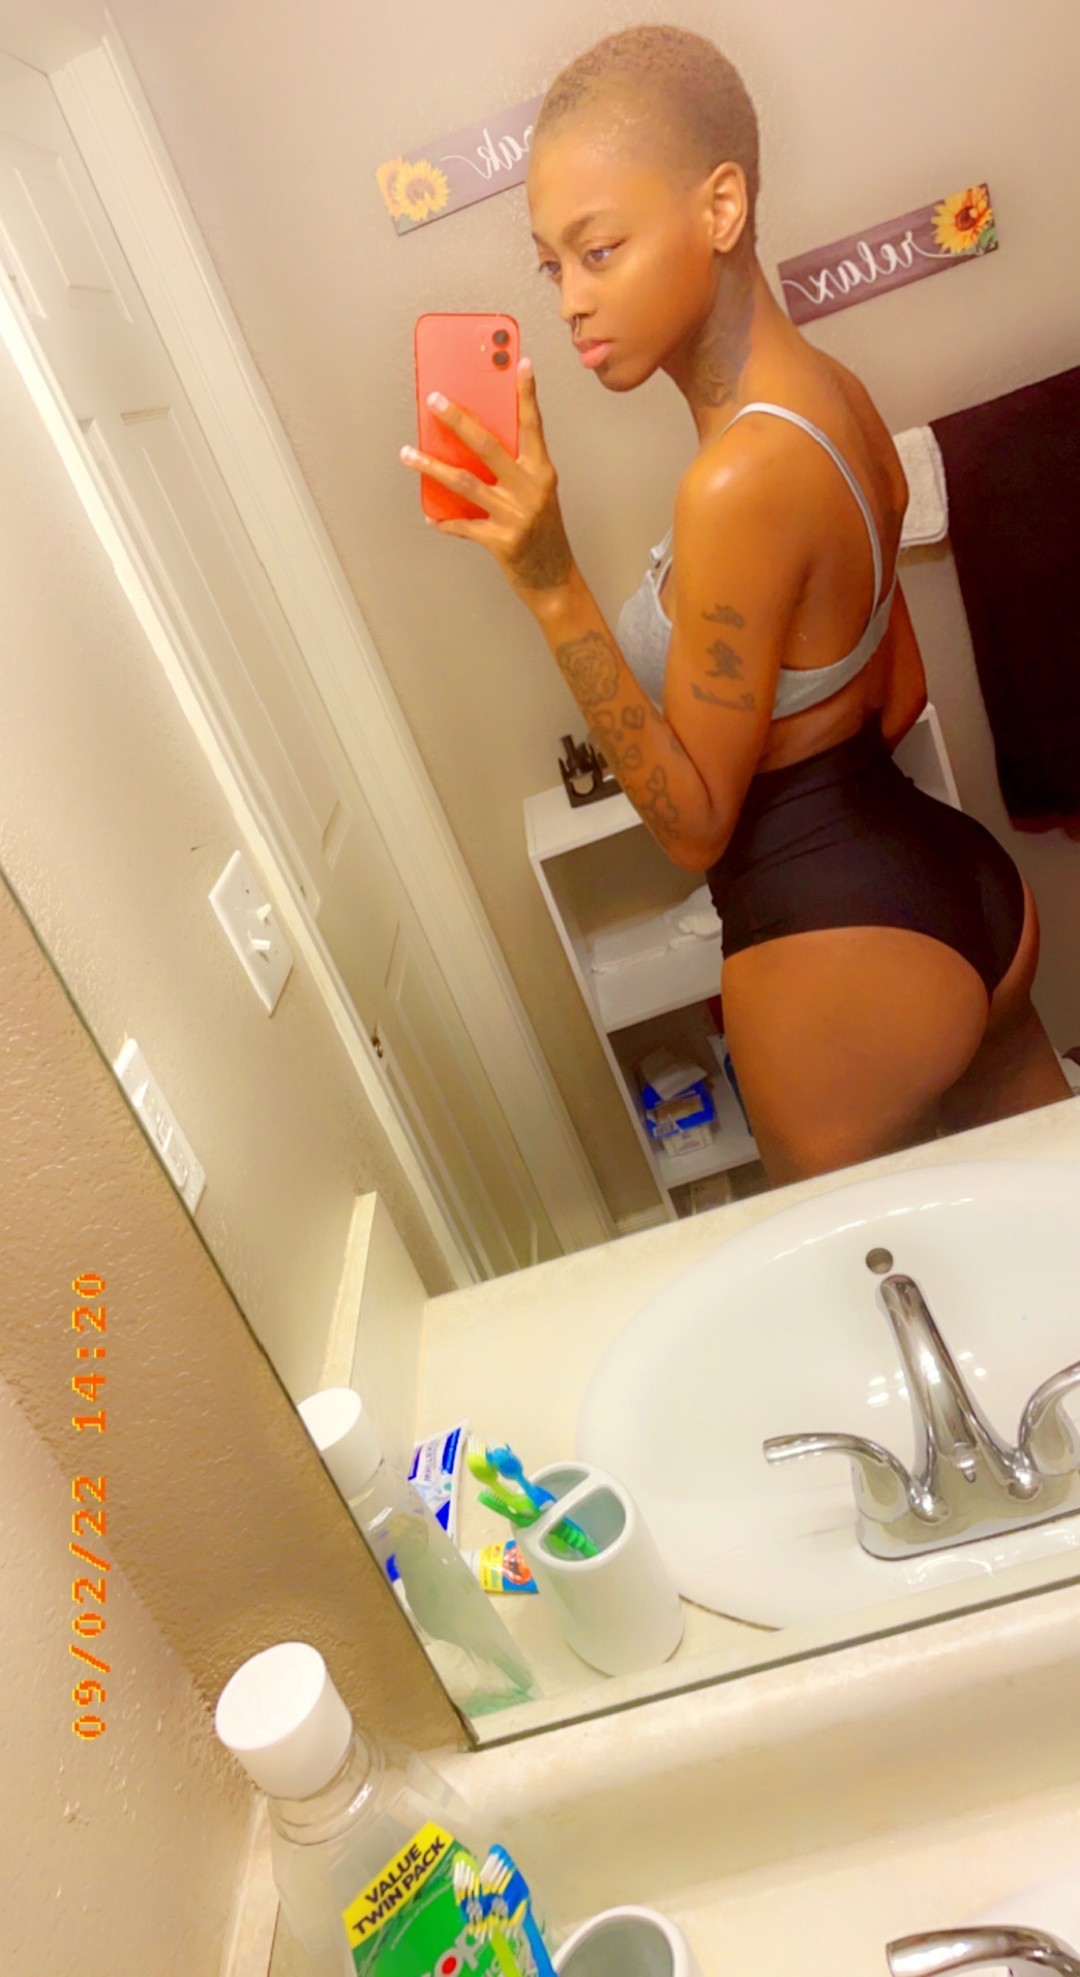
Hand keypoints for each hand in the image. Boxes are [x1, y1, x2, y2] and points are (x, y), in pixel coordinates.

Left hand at [399, 359, 575, 608]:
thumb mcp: (536, 492)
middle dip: (458, 419)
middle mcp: (530, 489)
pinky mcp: (501, 541)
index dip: (526, 394)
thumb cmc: (542, 532)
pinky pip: (463, 525)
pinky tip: (430, 514)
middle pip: (487, 445)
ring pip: (465, 482)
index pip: (533, 425)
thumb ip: (513, 467)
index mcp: (542, 472)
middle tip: (434, 399)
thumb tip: (472, 440)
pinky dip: (444, 520)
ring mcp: (515, 515)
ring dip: (431, 467)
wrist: (554, 579)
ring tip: (408, 454)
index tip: (521, 363)